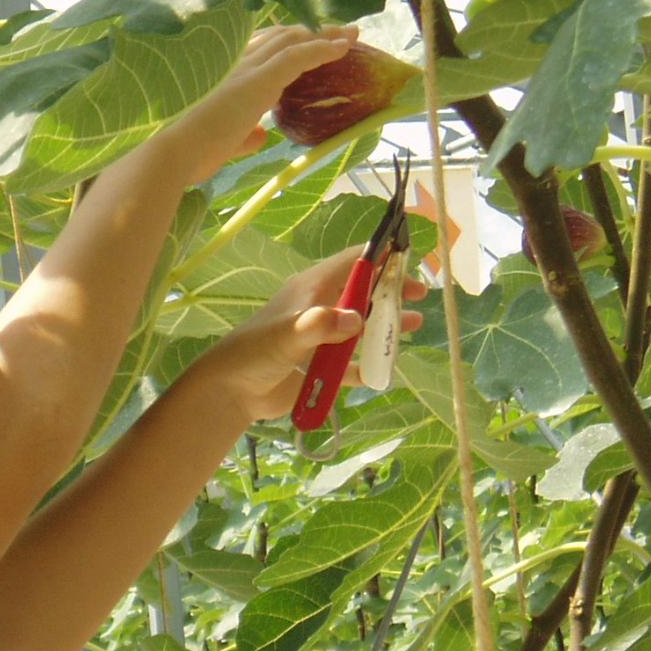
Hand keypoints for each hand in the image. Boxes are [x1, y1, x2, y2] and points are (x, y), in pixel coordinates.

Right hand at [147, 24, 357, 187]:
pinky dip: (323, 49)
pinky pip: (298, 56)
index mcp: (226, 74)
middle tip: (338, 31)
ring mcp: (247, 67)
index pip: (262, 48)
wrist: (173, 150)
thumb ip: (242, 135)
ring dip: (325, 35)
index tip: (309, 41)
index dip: (289, 41)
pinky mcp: (259, 79)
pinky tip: (344, 47)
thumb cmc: (191, 150)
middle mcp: (236, 62)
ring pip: (293, 40)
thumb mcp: (223, 142)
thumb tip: (259, 136)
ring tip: (350, 33)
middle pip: (281, 36)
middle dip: (310, 31)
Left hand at [192, 248, 427, 422]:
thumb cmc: (255, 353)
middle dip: (390, 292)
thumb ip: (320, 325)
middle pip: (362, 294)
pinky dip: (368, 363)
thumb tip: (357, 319)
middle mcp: (319, 308)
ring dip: (385, 325)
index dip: (378, 258)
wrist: (231, 392)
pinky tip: (386, 367)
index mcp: (311, 289)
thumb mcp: (287, 335)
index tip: (406, 258)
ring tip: (413, 324)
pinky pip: (351, 363)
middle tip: (419, 295)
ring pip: (361, 327)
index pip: (351, 263)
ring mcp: (321, 338)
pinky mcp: (320, 367)